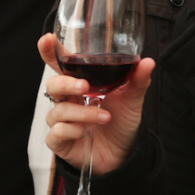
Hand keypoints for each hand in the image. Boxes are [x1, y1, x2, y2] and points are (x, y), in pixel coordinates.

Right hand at [38, 35, 152, 176]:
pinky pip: (56, 132)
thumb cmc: (121, 122)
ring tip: (105, 117)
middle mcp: (67, 100)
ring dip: (82, 113)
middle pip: (52, 85)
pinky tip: (86, 132)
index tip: (47, 39)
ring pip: (58, 110)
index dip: (50, 52)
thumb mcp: (132, 100)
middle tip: (85, 86)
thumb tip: (147, 61)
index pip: (60, 65)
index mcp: (79, 84)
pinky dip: (72, 130)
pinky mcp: (59, 141)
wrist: (124, 155)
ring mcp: (61, 121)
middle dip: (66, 83)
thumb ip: (137, 80)